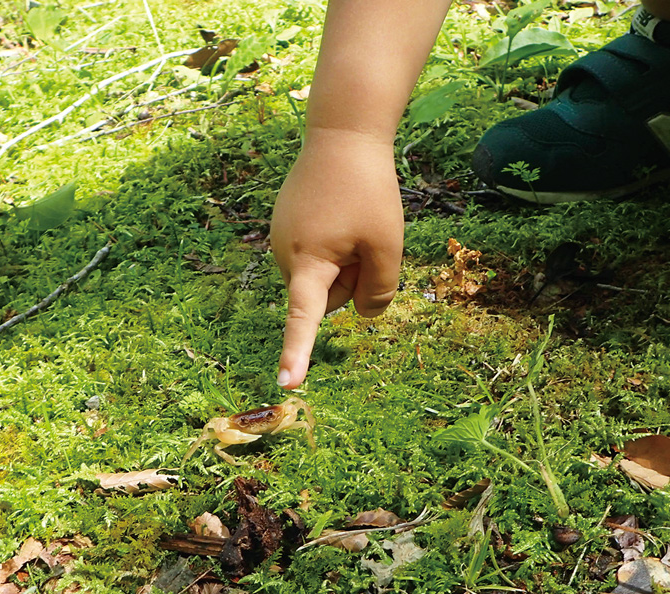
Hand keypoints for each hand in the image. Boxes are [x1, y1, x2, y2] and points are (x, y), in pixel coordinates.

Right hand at [270, 131, 403, 388]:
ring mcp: (282, 240)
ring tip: (351, 215)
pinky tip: (340, 209)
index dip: (297, 353)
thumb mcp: (387, 244)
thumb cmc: (367, 188)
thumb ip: (380, 290)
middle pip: (328, 295)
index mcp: (308, 262)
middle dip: (351, 277)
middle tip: (365, 233)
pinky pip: (318, 254)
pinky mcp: (287, 227)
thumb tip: (365, 314)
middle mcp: (285, 256)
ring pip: (324, 275)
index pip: (304, 318)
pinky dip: (335, 242)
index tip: (287, 384)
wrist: (342, 133)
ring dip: (344, 258)